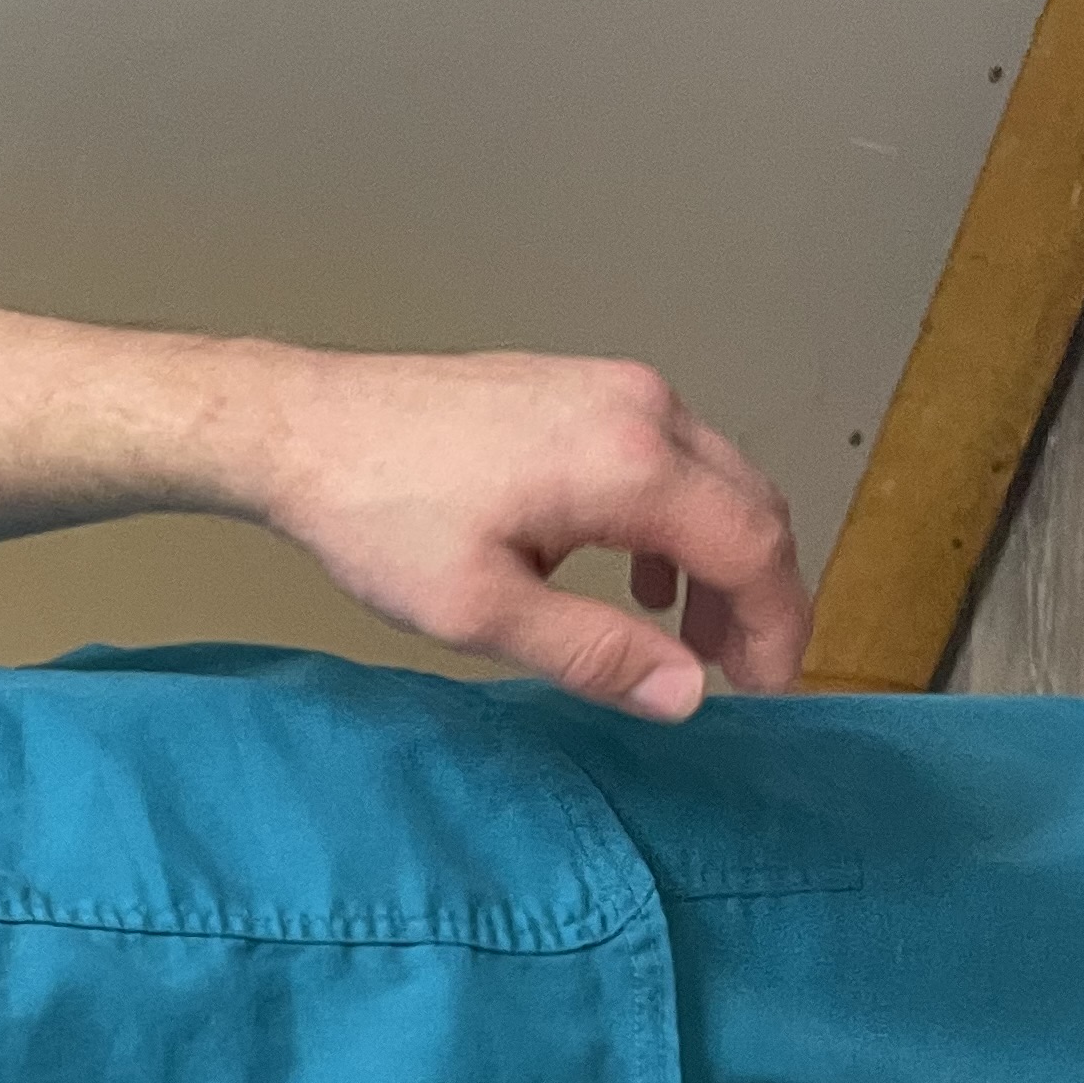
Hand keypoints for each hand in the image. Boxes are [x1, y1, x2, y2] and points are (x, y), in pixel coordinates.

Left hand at [244, 345, 806, 720]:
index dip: (778, 625)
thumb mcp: (481, 610)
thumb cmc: (378, 516)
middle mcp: (643, 408)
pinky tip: (636, 579)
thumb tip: (686, 694)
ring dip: (716, 561)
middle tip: (740, 675)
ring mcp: (614, 388)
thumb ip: (592, 653)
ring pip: (712, 480)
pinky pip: (666, 457)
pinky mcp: (581, 389)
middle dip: (757, 596)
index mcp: (631, 462)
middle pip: (749, 506)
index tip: (771, 690)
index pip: (754, 547)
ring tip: (689, 641)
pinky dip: (673, 523)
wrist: (305, 428)